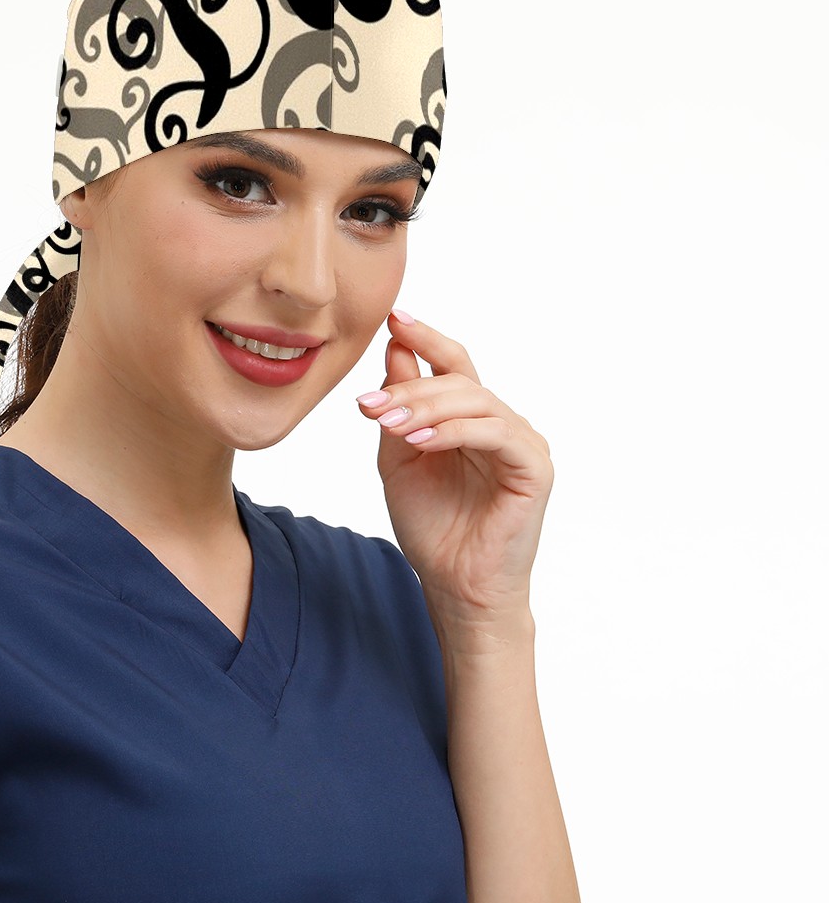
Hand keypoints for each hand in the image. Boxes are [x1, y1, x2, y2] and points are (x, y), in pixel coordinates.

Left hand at [355, 309, 553, 635]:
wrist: (455, 585)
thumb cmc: (432, 526)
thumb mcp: (400, 457)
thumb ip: (399, 407)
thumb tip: (394, 350)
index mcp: (470, 418)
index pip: (452, 363)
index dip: (425, 337)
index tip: (393, 317)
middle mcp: (500, 423)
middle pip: (458, 380)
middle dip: (409, 386)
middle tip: (369, 404)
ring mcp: (521, 443)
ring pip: (474, 401)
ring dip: (426, 407)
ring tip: (388, 423)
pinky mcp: (534, 468)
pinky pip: (494, 434)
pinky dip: (454, 432)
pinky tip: (420, 442)